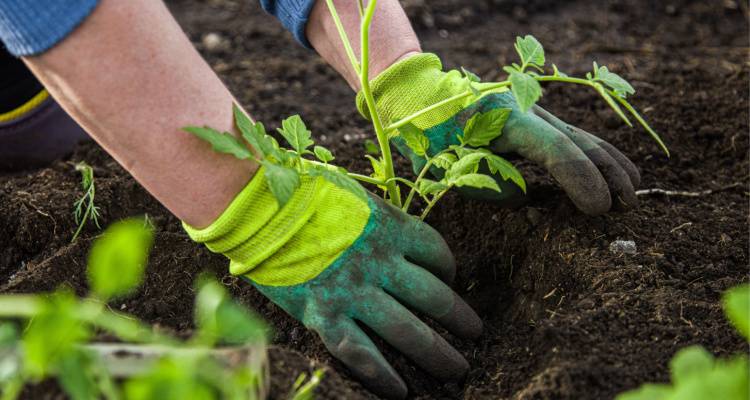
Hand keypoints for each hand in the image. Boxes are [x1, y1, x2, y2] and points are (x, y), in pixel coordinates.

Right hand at [185, 168, 481, 398]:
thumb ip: (377, 217)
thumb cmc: (301, 192)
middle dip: (460, 318)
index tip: (449, 279)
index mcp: (390, 227)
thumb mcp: (352, 195)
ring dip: (438, 353)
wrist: (255, 206)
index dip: (449, 269)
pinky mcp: (324, 315)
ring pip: (407, 331)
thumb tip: (393, 232)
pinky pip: (362, 354)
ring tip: (458, 369)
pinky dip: (384, 376)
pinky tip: (402, 392)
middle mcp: (380, 263)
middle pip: (434, 297)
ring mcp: (354, 292)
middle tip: (476, 333)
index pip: (436, 253)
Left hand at [359, 53, 640, 214]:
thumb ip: (487, 185)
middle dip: (607, 174)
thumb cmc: (428, 136)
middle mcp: (527, 110)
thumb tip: (524, 197)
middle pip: (579, 141)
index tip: (599, 209)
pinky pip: (572, 137)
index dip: (581, 180)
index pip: (556, 151)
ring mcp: (533, 111)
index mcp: (505, 120)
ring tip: (633, 191)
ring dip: (609, 164)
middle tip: (626, 206)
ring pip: (581, 136)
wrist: (420, 98)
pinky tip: (615, 171)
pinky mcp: (533, 119)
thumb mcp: (446, 166)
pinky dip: (595, 155)